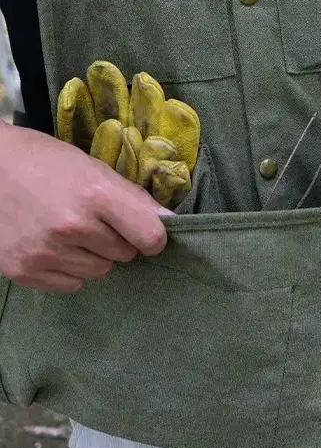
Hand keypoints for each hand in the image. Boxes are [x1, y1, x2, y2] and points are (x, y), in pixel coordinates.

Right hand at [0, 123, 171, 292]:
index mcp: (95, 195)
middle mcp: (72, 227)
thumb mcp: (93, 168)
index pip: (151, 237)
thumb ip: (133, 198)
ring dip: (95, 256)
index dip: (154, 237)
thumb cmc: (44, 162)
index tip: (146, 234)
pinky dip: (70, 270)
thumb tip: (170, 221)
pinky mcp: (24, 270)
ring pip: (100, 272)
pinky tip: (55, 247)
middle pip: (126, 255)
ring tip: (72, 233)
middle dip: (118, 241)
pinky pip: (72, 285)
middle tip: (96, 222)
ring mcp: (45, 252)